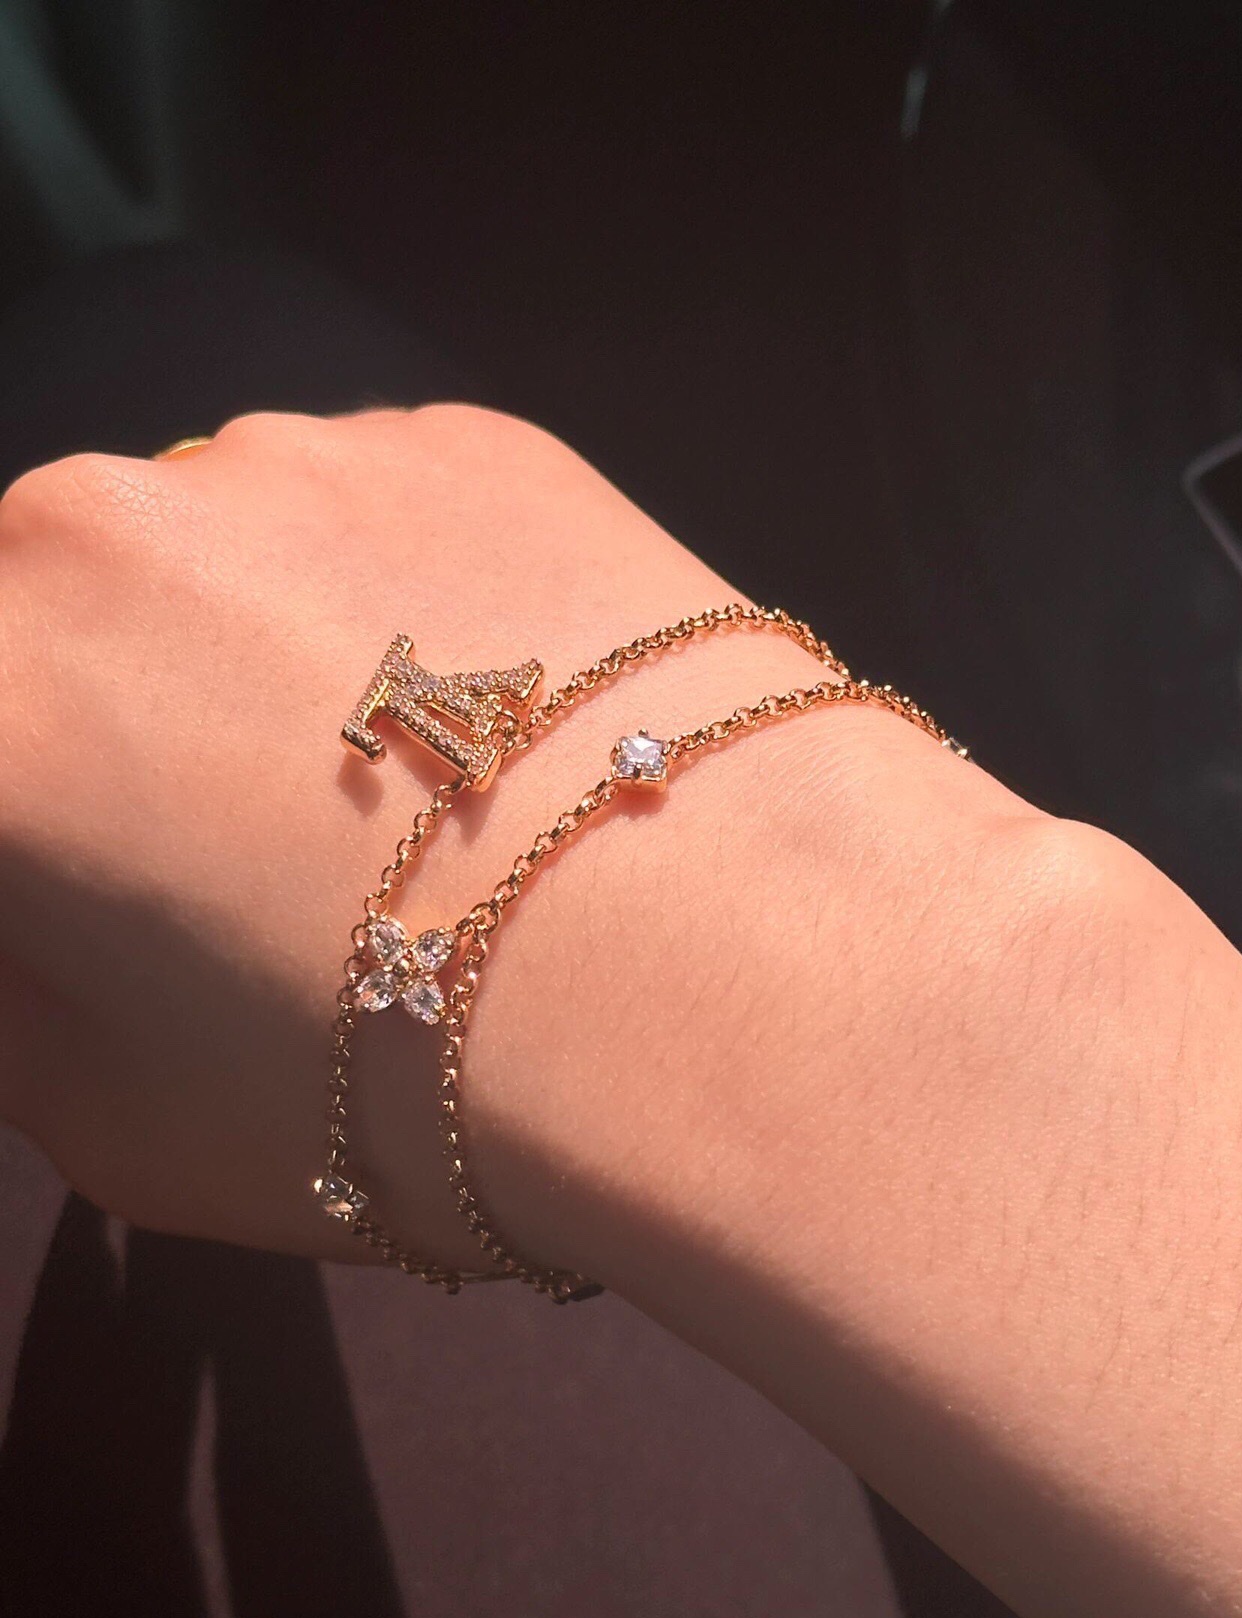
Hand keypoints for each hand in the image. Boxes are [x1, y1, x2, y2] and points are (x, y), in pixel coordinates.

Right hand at [0, 403, 1018, 1263]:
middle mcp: (94, 538)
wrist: (738, 983)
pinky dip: (412, 608)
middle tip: (250, 861)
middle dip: (118, 730)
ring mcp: (292, 460)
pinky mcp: (465, 435)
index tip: (122, 903)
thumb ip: (27, 992)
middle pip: (61, 624)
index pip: (6, 749)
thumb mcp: (117, 1127)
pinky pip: (382, 520)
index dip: (56, 845)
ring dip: (265, 654)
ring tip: (421, 803)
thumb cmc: (405, 1097)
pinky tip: (516, 730)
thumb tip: (46, 917)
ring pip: (222, 553)